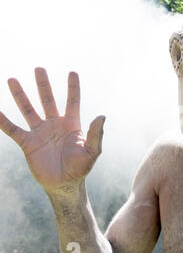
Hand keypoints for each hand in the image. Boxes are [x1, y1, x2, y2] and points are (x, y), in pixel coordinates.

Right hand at [0, 68, 104, 190]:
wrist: (64, 184)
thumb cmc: (81, 168)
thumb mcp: (92, 151)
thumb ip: (95, 134)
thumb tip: (102, 116)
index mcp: (71, 125)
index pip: (72, 101)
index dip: (73, 87)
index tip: (72, 72)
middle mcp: (55, 125)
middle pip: (48, 100)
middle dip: (43, 84)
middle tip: (39, 68)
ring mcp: (40, 133)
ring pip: (28, 110)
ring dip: (20, 95)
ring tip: (12, 79)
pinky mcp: (28, 144)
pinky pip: (13, 130)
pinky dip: (3, 121)